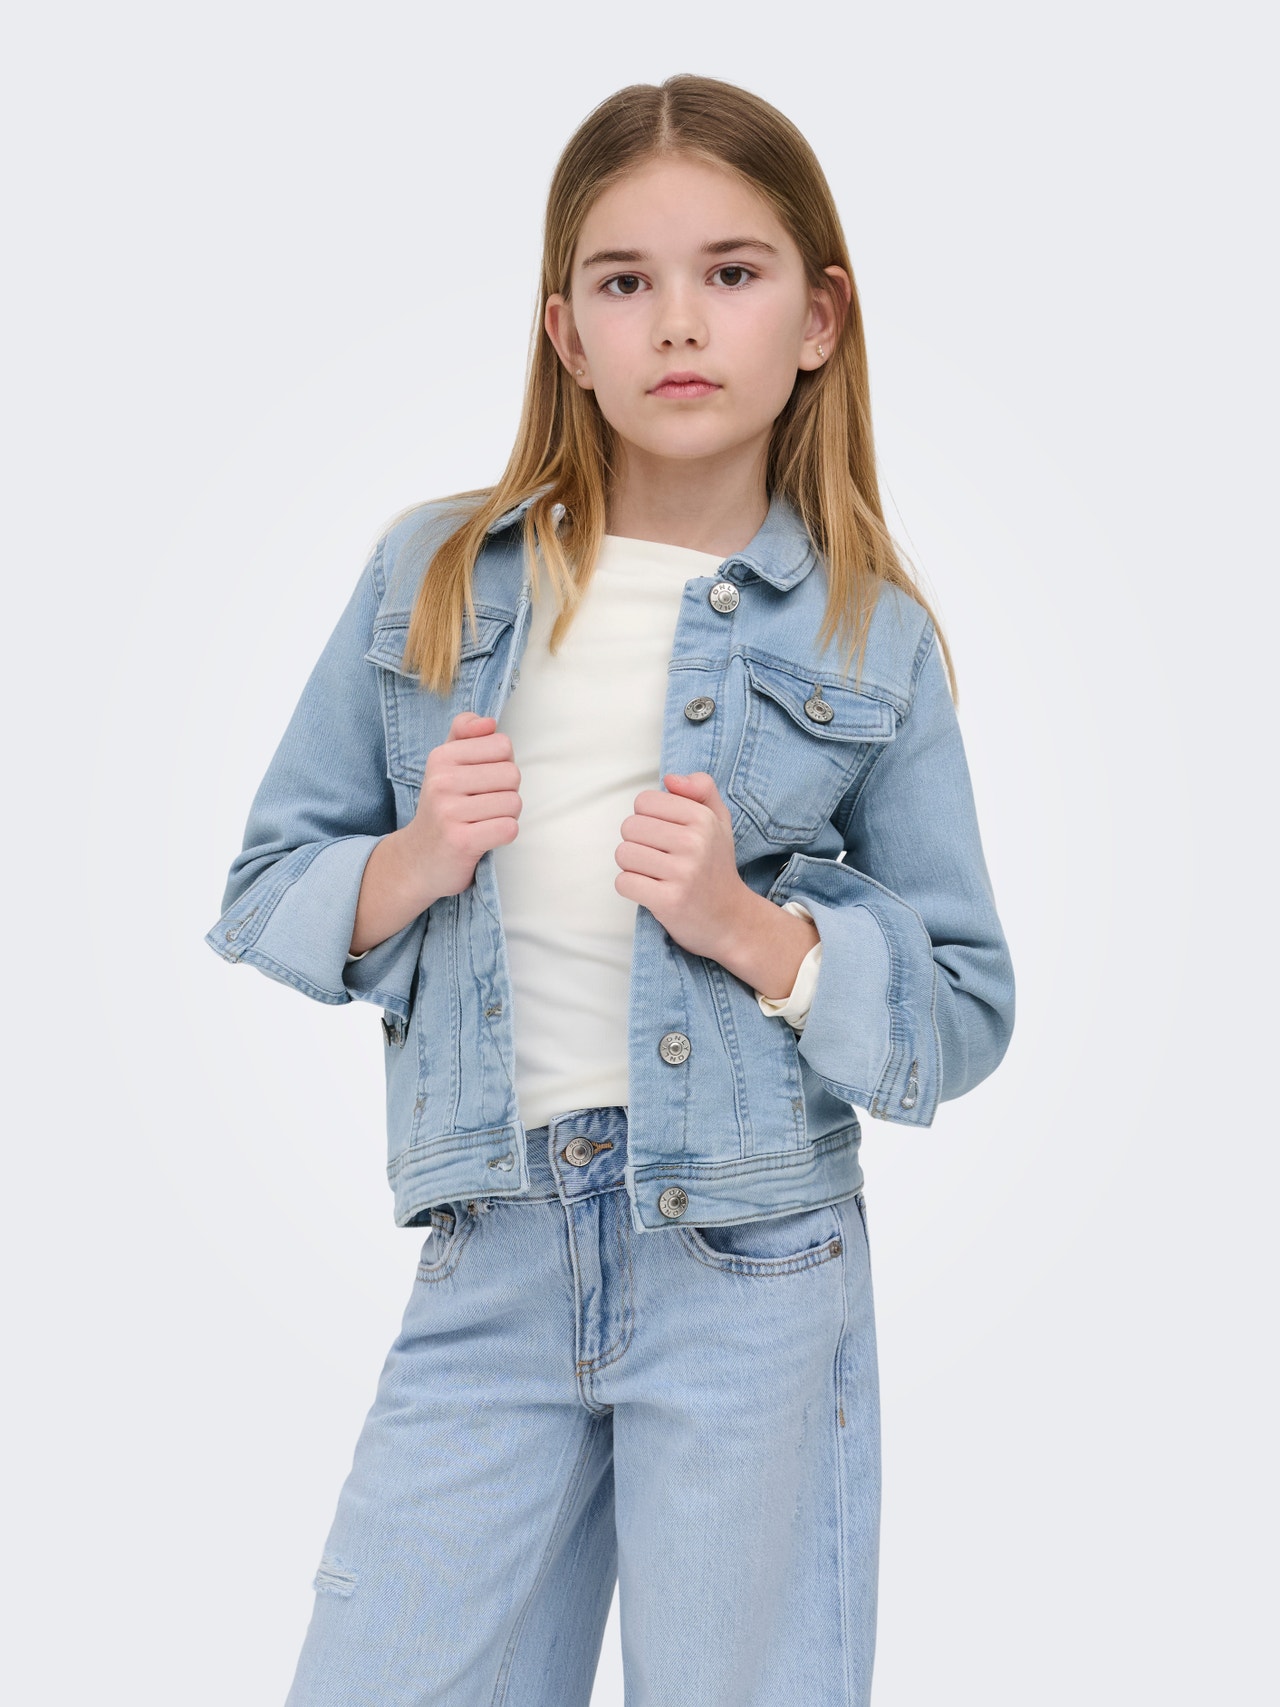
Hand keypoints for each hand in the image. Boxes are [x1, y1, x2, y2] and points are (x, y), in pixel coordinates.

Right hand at [407, 712, 522, 898]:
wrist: (418, 859)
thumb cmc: (443, 807)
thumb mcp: (445, 765)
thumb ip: (464, 734)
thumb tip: (489, 722)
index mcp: (441, 757)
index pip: (502, 745)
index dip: (501, 764)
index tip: (481, 781)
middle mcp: (441, 781)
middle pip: (512, 774)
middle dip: (506, 792)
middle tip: (483, 806)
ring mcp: (449, 811)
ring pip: (514, 803)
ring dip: (506, 815)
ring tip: (482, 821)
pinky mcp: (461, 841)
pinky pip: (509, 828)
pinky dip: (504, 834)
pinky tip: (484, 837)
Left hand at [613, 772, 751, 961]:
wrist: (732, 919)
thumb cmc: (716, 866)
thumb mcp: (718, 820)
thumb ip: (701, 789)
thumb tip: (669, 779)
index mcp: (703, 818)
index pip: (644, 801)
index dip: (648, 818)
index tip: (666, 836)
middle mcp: (694, 842)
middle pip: (629, 827)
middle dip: (637, 843)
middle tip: (660, 858)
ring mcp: (682, 873)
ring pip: (623, 854)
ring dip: (633, 866)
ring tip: (656, 875)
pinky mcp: (669, 901)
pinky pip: (623, 882)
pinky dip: (631, 888)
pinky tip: (652, 890)